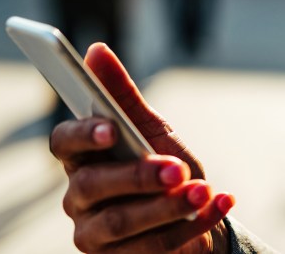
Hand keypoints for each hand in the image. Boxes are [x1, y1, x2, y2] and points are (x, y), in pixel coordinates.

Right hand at [50, 43, 233, 252]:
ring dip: (169, 207)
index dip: (83, 135)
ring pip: (122, 224)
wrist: (193, 214)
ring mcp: (95, 235)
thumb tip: (97, 50)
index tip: (112, 128)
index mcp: (82, 159)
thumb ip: (122, 96)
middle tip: (179, 170)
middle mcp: (79, 199)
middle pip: (94, 186)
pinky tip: (221, 202)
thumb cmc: (164, 166)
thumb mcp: (151, 129)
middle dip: (138, 177)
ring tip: (204, 190)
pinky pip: (155, 248)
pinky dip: (195, 224)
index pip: (63, 143)